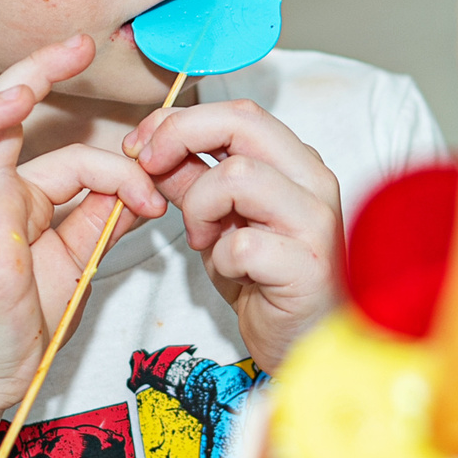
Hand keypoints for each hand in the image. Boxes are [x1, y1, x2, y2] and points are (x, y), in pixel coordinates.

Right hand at [0, 36, 166, 414]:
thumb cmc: (24, 315)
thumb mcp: (78, 259)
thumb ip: (103, 219)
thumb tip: (144, 184)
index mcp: (19, 194)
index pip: (71, 156)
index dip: (119, 168)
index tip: (159, 190)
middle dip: (29, 74)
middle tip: (75, 46)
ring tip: (15, 98)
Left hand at [127, 99, 342, 372]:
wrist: (307, 345)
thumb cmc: (269, 284)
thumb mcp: (220, 223)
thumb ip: (193, 182)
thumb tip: (151, 148)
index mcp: (296, 163)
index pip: (239, 113)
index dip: (180, 120)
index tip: (141, 146)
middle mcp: (314, 181)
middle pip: (243, 123)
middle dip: (180, 137)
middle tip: (149, 168)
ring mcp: (316, 221)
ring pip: (238, 176)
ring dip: (200, 206)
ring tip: (203, 238)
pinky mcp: (308, 266)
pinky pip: (242, 244)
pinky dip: (220, 259)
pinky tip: (232, 274)